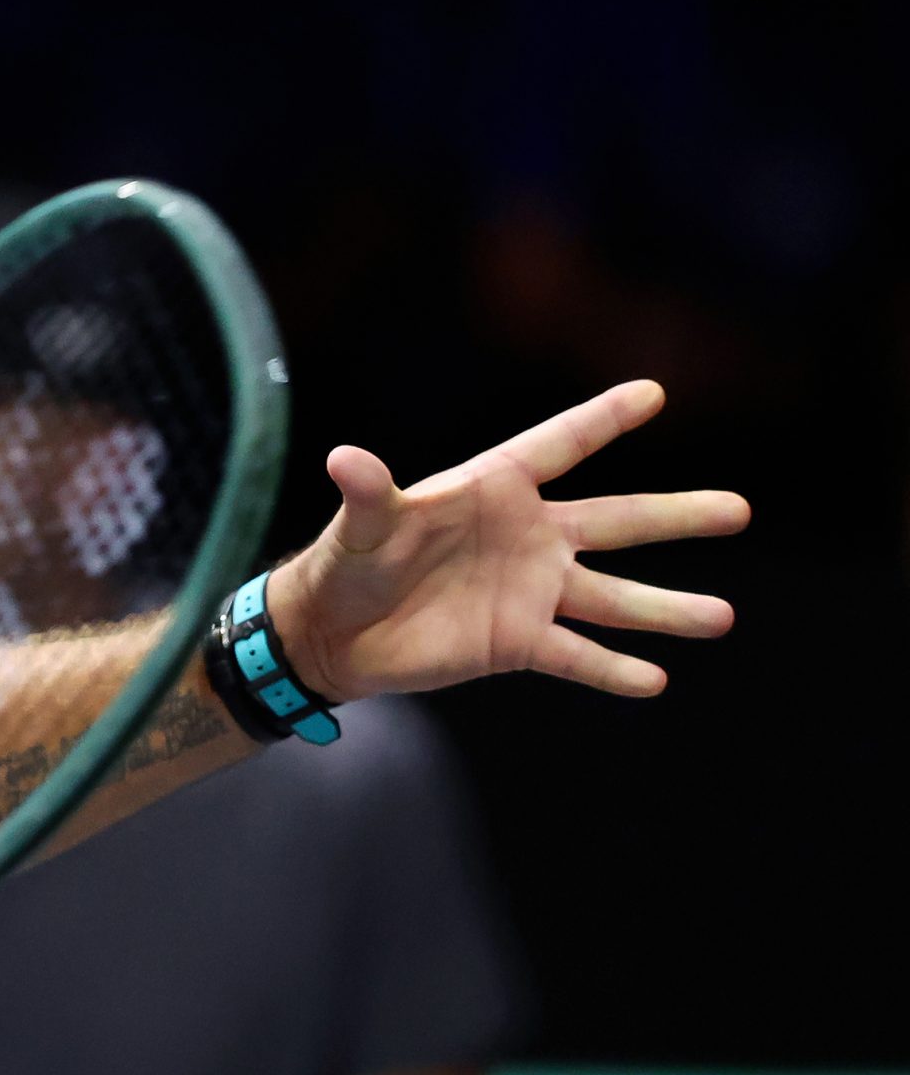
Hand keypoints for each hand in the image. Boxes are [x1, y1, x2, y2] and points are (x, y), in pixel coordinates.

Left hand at [265, 381, 749, 702]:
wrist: (335, 632)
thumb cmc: (348, 563)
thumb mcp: (361, 526)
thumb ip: (368, 493)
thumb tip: (344, 458)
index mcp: (495, 490)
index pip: (560, 446)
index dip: (602, 420)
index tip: (653, 394)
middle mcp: (529, 537)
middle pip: (617, 521)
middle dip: (676, 515)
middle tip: (738, 509)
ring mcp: (531, 591)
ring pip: (613, 600)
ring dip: (666, 610)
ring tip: (721, 618)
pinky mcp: (518, 642)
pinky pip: (577, 655)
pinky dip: (614, 670)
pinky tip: (656, 680)